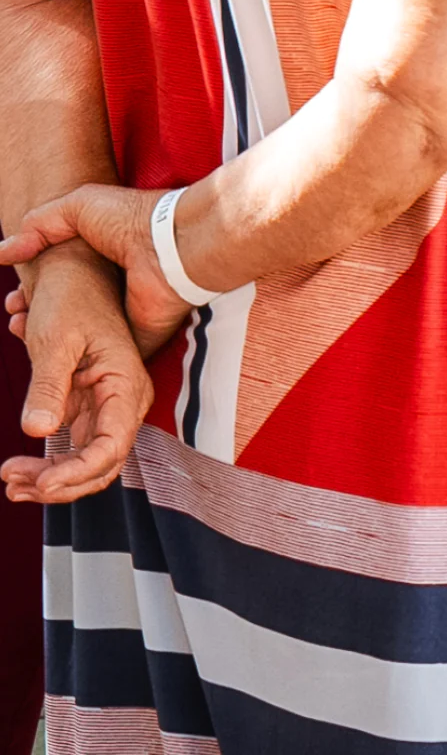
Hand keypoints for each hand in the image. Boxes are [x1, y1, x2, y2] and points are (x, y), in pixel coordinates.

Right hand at [1, 181, 193, 350]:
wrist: (171, 244)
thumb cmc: (133, 219)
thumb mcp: (77, 206)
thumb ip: (39, 225)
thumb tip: (5, 252)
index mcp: (105, 258)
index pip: (62, 281)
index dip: (34, 290)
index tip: (14, 298)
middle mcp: (115, 288)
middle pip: (67, 311)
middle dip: (35, 315)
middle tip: (14, 314)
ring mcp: (126, 316)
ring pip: (80, 338)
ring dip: (48, 339)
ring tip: (20, 330)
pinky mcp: (137, 339)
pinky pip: (103, 359)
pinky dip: (76, 361)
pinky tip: (46, 354)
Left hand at [3, 241, 149, 502]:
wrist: (73, 270)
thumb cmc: (71, 299)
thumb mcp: (55, 340)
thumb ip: (49, 387)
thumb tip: (38, 432)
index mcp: (126, 386)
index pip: (111, 448)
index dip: (77, 473)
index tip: (40, 482)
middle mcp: (122, 402)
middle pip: (101, 465)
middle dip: (60, 483)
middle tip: (13, 483)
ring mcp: (104, 406)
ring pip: (85, 461)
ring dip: (51, 479)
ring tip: (9, 480)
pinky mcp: (85, 406)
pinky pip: (71, 448)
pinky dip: (47, 464)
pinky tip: (17, 469)